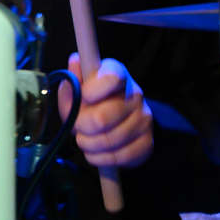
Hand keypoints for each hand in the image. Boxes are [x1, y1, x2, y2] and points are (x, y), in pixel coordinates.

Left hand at [57, 54, 154, 168]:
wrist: (120, 119)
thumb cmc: (94, 100)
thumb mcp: (78, 87)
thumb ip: (73, 79)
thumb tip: (75, 61)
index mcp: (117, 74)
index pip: (111, 78)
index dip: (91, 90)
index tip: (84, 96)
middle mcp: (135, 94)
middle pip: (101, 119)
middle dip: (80, 127)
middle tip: (76, 127)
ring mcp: (144, 119)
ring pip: (108, 141)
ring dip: (88, 145)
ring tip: (84, 140)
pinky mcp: (147, 142)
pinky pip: (120, 157)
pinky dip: (100, 158)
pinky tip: (95, 152)